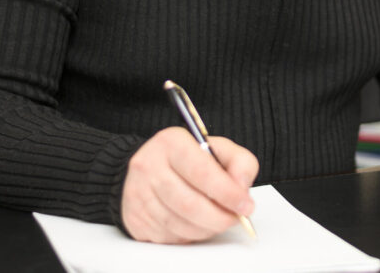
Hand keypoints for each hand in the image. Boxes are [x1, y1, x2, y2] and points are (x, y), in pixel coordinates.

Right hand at [121, 126, 258, 243]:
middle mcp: (149, 166)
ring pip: (179, 225)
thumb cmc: (188, 160)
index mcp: (171, 142)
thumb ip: (239, 162)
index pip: (202, 171)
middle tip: (235, 219)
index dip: (227, 193)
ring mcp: (138, 193)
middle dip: (219, 218)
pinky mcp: (134, 218)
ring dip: (206, 229)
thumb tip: (242, 187)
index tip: (245, 205)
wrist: (149, 168)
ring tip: (217, 221)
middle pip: (189, 204)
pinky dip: (189, 236)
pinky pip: (168, 237)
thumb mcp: (217, 148)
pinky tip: (197, 225)